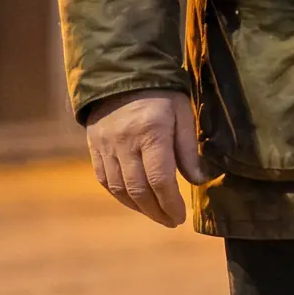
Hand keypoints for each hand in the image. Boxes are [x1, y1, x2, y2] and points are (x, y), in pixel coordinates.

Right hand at [83, 90, 207, 227]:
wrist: (121, 73)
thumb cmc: (161, 94)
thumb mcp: (183, 113)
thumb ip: (188, 148)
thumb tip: (199, 180)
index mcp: (151, 132)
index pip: (160, 179)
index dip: (171, 203)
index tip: (181, 216)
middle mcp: (125, 142)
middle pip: (139, 189)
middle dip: (157, 211)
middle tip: (172, 222)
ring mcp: (106, 146)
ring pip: (119, 188)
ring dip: (139, 208)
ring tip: (157, 215)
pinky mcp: (94, 148)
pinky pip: (105, 180)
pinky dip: (121, 196)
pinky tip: (136, 202)